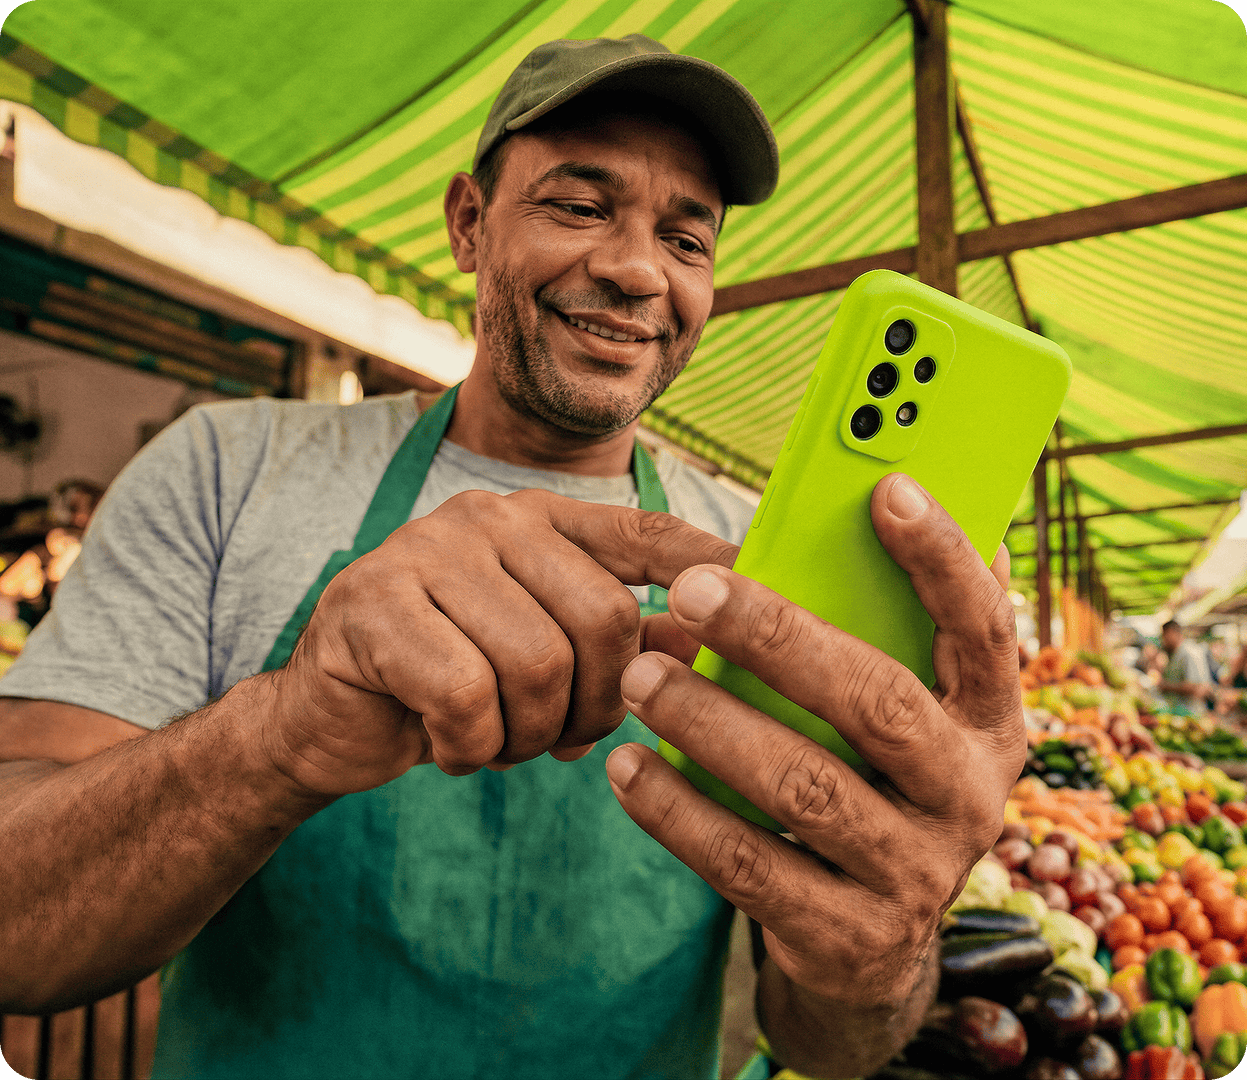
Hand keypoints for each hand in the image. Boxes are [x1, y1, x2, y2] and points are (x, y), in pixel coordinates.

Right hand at [264, 490, 736, 796]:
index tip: (762, 595)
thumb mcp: (547, 659)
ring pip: (537, 664)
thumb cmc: (455, 683)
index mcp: (543, 522)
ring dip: (528, 736)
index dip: (710, 562)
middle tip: (563, 737)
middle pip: (605, 618)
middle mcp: (491, 519)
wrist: (330, 714)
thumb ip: (619, 645)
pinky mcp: (372, 603)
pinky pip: (466, 697)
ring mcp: (426, 551)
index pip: (646, 532)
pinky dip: (469, 747)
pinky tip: (449, 746)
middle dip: (598, 705)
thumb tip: (707, 646)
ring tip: (498, 741)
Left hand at [607, 475, 1023, 1033]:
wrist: (872, 946)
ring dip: (712, 725)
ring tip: (639, 676)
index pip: (985, 627)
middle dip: (783, 639)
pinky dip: (679, 813)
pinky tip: (625, 766)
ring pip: (806, 789)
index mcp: (988, 721)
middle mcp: (969, 796)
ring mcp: (914, 874)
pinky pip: (750, 866)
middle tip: (692, 590)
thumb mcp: (897, 717)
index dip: (942, 558)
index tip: (886, 487)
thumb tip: (843, 510)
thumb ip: (878, 631)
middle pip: (881, 705)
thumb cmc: (870, 784)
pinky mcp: (848, 937)